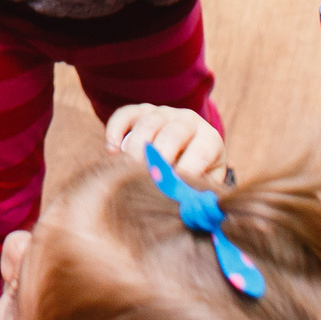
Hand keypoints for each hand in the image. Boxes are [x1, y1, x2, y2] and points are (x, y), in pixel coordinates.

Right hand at [104, 102, 225, 191]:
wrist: (186, 145)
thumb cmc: (196, 172)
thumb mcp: (205, 181)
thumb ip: (199, 192)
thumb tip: (190, 209)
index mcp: (209, 139)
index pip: (200, 152)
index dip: (187, 171)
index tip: (173, 189)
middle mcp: (188, 120)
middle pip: (173, 134)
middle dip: (158, 158)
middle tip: (146, 179)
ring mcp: (162, 113)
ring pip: (147, 123)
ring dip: (136, 148)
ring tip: (128, 170)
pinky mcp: (139, 110)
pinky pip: (124, 114)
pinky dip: (115, 131)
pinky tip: (112, 152)